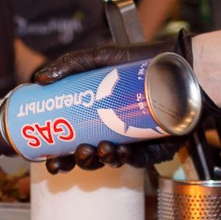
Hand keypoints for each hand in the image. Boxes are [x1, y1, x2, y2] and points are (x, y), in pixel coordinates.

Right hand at [30, 36, 195, 174]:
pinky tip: (118, 151)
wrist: (182, 65)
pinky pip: (138, 160)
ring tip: (98, 149)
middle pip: (88, 157)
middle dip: (78, 162)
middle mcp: (112, 132)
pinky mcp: (155, 148)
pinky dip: (126, 159)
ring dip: (100, 161)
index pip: (72, 143)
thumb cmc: (143, 61)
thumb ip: (70, 63)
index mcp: (96, 118)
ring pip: (111, 160)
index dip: (58, 157)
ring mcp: (133, 142)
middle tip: (76, 153)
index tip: (48, 159)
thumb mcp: (102, 57)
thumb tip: (39, 78)